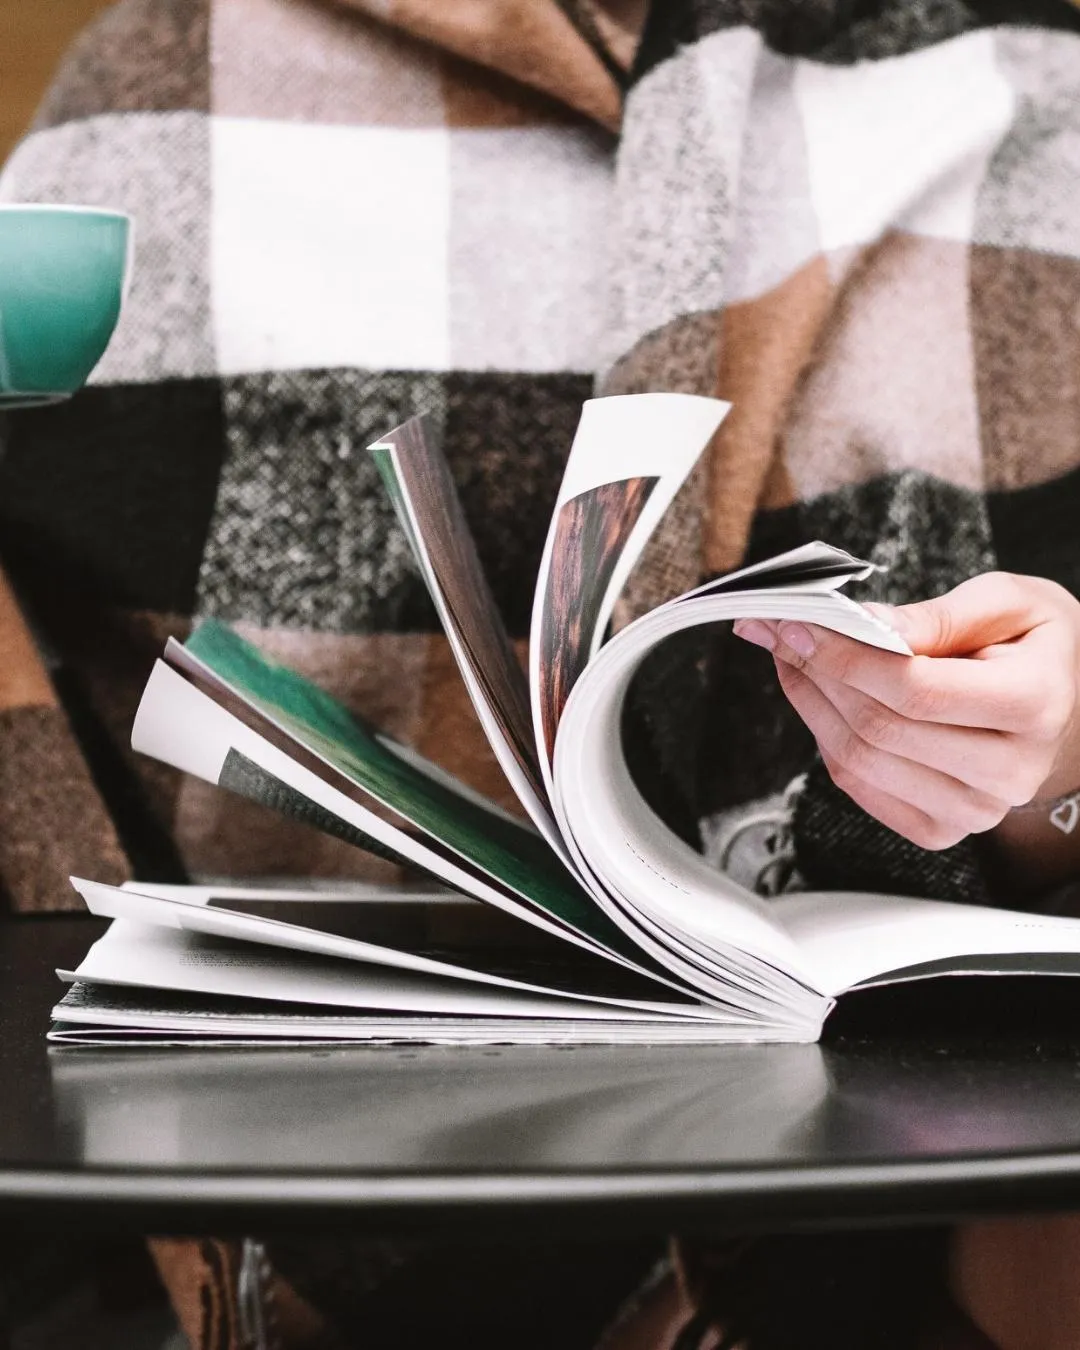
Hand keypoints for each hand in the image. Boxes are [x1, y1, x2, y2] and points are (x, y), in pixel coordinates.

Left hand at [733, 573, 1079, 851]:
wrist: (1067, 707)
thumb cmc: (1036, 648)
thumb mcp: (1010, 603)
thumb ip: (940, 615)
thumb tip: (871, 627)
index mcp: (1033, 705)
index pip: (916, 690)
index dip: (846, 656)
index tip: (801, 622)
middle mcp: (1008, 771)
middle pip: (879, 727)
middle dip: (816, 673)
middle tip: (780, 631)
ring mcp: (973, 811)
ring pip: (859, 761)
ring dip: (810, 704)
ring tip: (792, 657)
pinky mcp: (939, 830)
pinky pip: (858, 787)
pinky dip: (824, 738)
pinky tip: (818, 697)